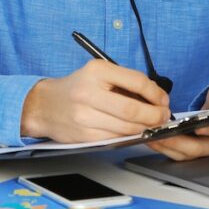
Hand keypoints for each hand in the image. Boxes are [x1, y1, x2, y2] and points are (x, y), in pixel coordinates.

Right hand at [20, 60, 169, 142]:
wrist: (45, 105)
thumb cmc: (77, 87)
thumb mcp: (99, 73)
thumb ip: (125, 82)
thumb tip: (155, 97)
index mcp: (97, 71)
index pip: (136, 82)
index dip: (156, 94)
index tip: (163, 100)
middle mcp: (89, 92)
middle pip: (132, 109)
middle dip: (154, 116)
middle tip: (162, 116)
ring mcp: (85, 115)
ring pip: (126, 127)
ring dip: (144, 128)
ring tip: (151, 124)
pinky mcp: (84, 134)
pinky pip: (115, 138)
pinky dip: (129, 136)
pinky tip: (134, 131)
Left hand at [146, 75, 208, 160]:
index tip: (197, 128)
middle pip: (199, 148)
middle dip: (178, 141)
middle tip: (161, 133)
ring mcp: (206, 150)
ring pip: (185, 154)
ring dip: (167, 146)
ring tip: (151, 135)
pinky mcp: (192, 151)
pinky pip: (177, 153)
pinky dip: (163, 146)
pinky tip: (151, 137)